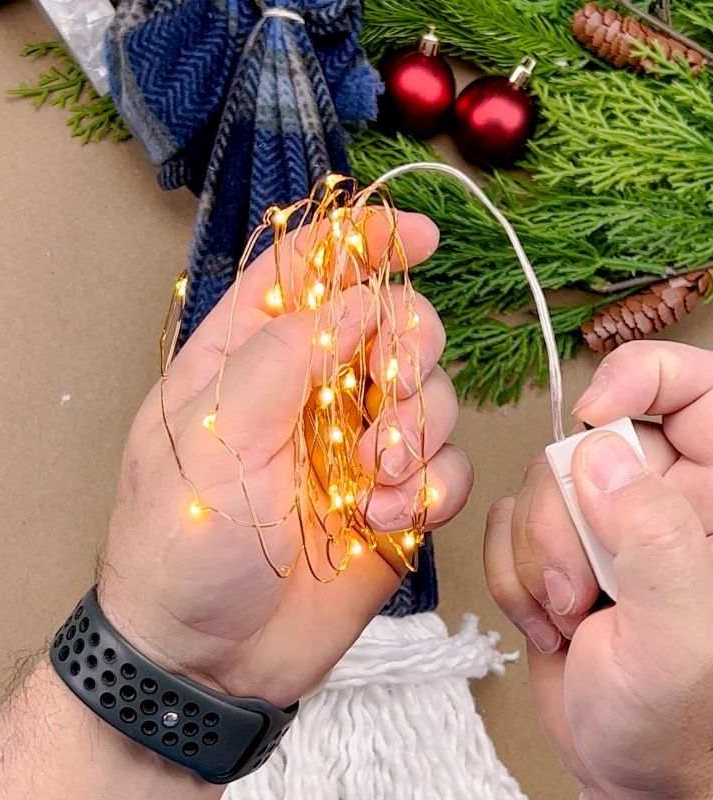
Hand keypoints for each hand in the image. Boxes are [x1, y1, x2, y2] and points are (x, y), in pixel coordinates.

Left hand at [98, 211, 472, 709]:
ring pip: (430, 393)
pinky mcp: (390, 499)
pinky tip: (390, 516)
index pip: (310, 269)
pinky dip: (431, 485)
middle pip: (391, 323)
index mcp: (249, 357)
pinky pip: (445, 466)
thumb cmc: (183, 542)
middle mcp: (309, 391)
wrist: (207, 658)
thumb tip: (361, 301)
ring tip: (375, 481)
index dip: (364, 238)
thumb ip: (287, 353)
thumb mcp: (214, 433)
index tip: (420, 234)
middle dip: (407, 349)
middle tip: (386, 394)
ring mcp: (353, 446)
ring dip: (418, 429)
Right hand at [484, 341, 712, 799]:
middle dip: (564, 518)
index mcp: (712, 501)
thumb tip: (599, 452)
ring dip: (536, 558)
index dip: (641, 378)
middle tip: (583, 583)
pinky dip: (510, 576)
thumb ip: (654, 538)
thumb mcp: (680, 634)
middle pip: (584, 444)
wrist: (624, 765)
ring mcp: (598, 522)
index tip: (596, 417)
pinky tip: (549, 620)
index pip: (692, 390)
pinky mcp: (550, 545)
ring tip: (572, 613)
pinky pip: (503, 522)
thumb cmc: (676, 718)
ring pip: (536, 485)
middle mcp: (657, 500)